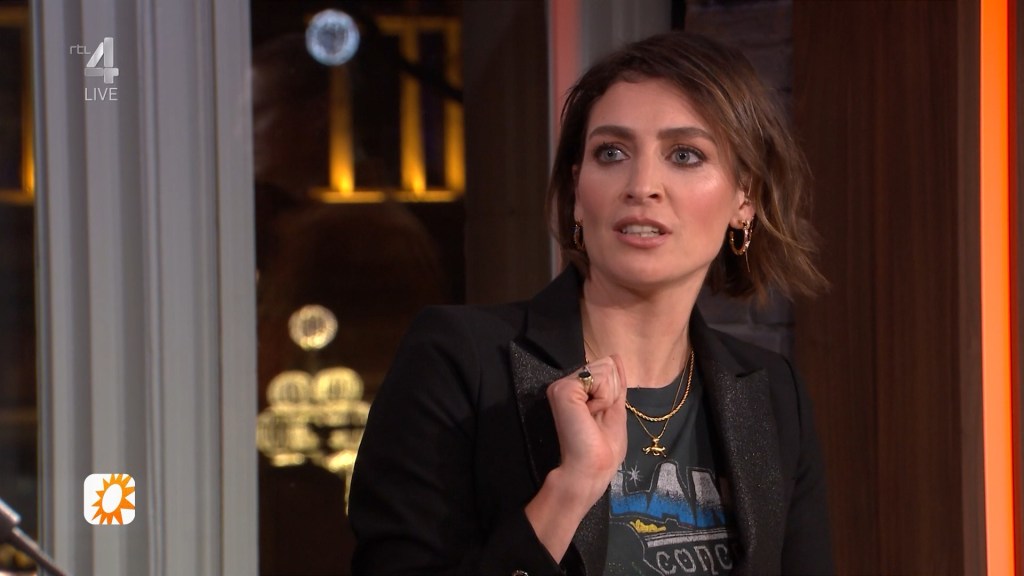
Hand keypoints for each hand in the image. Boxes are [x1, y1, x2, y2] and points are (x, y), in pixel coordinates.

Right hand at [546, 355, 627, 500]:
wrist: (591, 470)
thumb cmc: (603, 448)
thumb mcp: (615, 408)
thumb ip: (615, 383)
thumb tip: (615, 356)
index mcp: (577, 389)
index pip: (606, 368)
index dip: (613, 392)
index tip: (601, 416)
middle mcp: (566, 383)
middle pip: (606, 365)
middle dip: (611, 393)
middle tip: (597, 418)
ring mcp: (562, 385)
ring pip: (605, 369)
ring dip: (608, 397)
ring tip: (592, 418)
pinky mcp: (563, 389)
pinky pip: (599, 378)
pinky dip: (603, 399)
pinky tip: (589, 415)